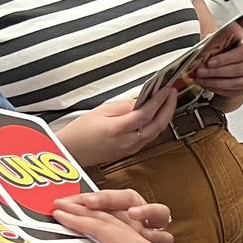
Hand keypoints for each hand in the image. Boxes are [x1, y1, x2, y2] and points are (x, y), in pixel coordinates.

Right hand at [59, 90, 178, 167]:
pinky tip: (158, 115)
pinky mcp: (131, 151)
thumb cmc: (79, 133)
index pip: (146, 114)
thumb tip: (141, 101)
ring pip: (156, 132)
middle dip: (168, 107)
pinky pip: (150, 137)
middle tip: (172, 94)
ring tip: (168, 101)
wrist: (71, 152)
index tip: (166, 90)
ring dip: (165, 116)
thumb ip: (123, 106)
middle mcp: (127, 142)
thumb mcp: (100, 112)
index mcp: (118, 130)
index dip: (159, 100)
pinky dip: (157, 125)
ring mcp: (131, 149)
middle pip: (157, 125)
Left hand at [190, 32, 242, 100]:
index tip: (210, 62)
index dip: (225, 58)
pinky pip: (232, 92)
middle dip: (216, 72)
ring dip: (215, 82)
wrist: (231, 61)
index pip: (241, 53)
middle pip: (238, 70)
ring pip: (236, 83)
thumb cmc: (228, 50)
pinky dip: (217, 89)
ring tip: (201, 79)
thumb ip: (216, 42)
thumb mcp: (222, 41)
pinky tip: (206, 84)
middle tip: (200, 71)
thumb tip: (204, 48)